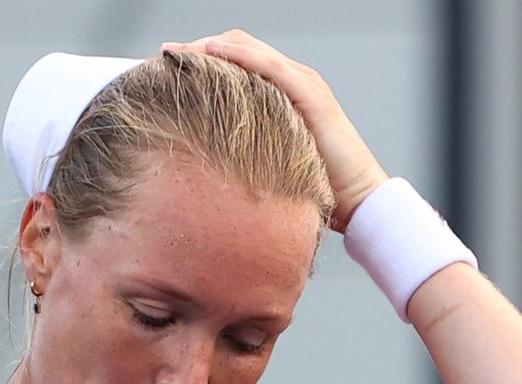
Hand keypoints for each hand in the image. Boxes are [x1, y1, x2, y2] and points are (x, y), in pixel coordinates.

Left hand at [162, 30, 388, 232]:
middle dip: (198, 48)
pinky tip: (214, 53)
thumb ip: (240, 150)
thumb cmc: (313, 187)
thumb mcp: (265, 162)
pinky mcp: (311, 95)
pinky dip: (240, 55)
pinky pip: (270, 66)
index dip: (201, 58)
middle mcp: (292, 79)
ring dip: (210, 47)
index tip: (166, 66)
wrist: (357, 200)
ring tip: (178, 52)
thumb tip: (197, 160)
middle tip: (165, 55)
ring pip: (250, 49)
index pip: (236, 60)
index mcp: (280, 92)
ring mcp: (303, 83)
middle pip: (238, 46)